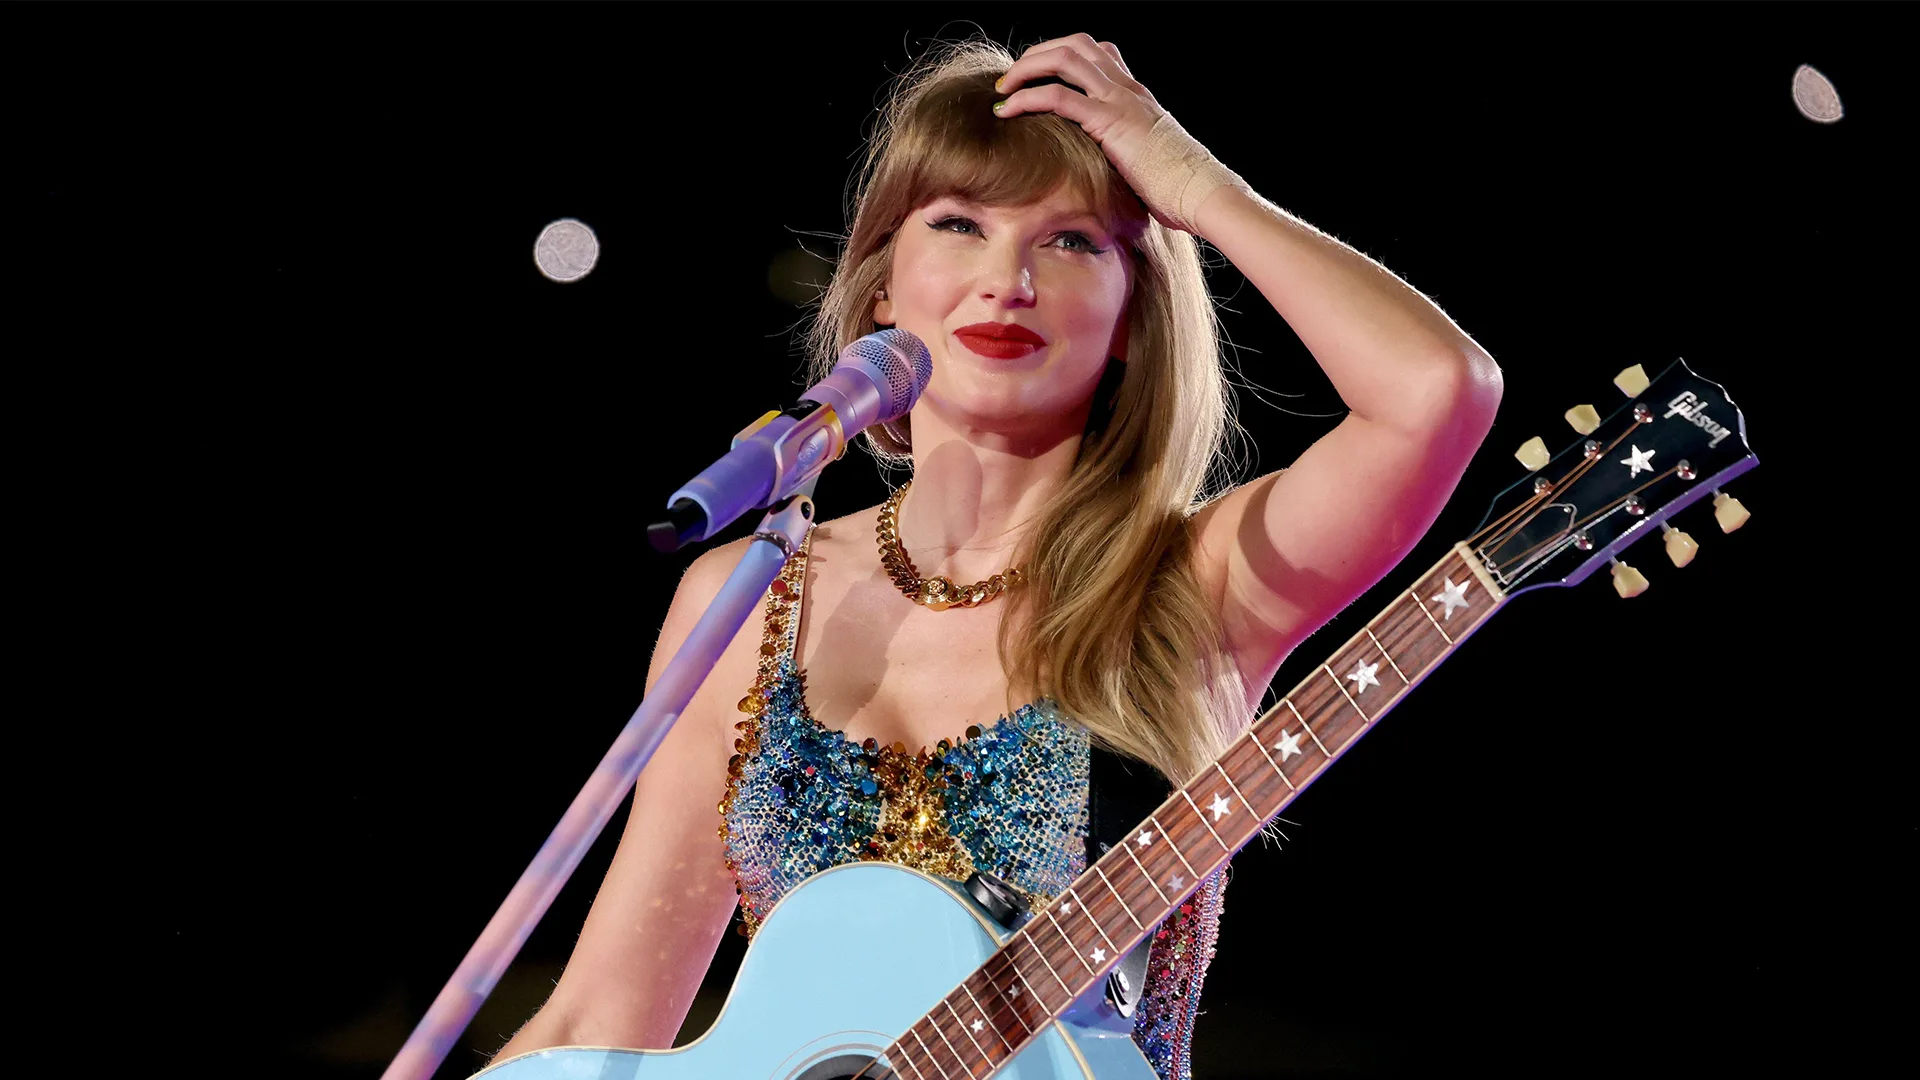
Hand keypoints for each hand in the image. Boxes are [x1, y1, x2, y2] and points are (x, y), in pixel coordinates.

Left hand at [994, 34, 1245, 235]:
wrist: (1204, 195)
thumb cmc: (1182, 190)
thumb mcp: (1149, 163)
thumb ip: (1126, 155)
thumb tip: (1108, 177)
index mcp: (1137, 95)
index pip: (1099, 52)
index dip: (1063, 55)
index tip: (1038, 75)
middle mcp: (1128, 89)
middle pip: (1076, 44)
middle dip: (1038, 54)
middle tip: (1013, 77)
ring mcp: (1120, 101)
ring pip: (1064, 58)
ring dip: (1027, 68)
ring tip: (1004, 88)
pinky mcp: (1110, 122)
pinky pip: (1058, 97)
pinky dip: (1027, 98)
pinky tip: (1007, 110)